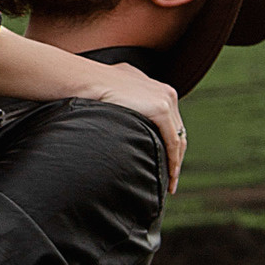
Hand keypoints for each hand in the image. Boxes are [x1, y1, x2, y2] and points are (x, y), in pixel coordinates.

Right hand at [89, 61, 186, 189]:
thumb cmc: (91, 90)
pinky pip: (173, 141)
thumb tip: (115, 120)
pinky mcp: (161, 108)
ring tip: (169, 183)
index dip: (168, 146)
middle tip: (169, 180)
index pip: (169, 123)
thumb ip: (123, 106)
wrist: (86, 81)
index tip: (163, 164)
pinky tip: (169, 175)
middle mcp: (164, 92)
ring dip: (175, 162)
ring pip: (178, 138)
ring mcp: (165, 98)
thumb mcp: (113, 96)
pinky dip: (173, 160)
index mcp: (154, 88)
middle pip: (176, 131)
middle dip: (175, 157)